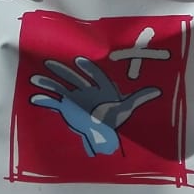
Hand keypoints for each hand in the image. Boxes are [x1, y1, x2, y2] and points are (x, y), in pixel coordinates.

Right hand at [29, 56, 160, 156]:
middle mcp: (86, 89)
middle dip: (63, 71)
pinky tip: (34, 97)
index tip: (79, 60)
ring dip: (49, 83)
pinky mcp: (67, 108)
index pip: (94, 75)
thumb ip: (140, 98)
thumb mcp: (128, 107)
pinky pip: (54, 102)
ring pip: (61, 87)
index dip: (87, 68)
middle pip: (74, 78)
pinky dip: (45, 100)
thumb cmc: (116, 119)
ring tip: (36, 79)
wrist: (103, 133)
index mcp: (101, 87)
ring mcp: (75, 98)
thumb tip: (158, 91)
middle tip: (49, 61)